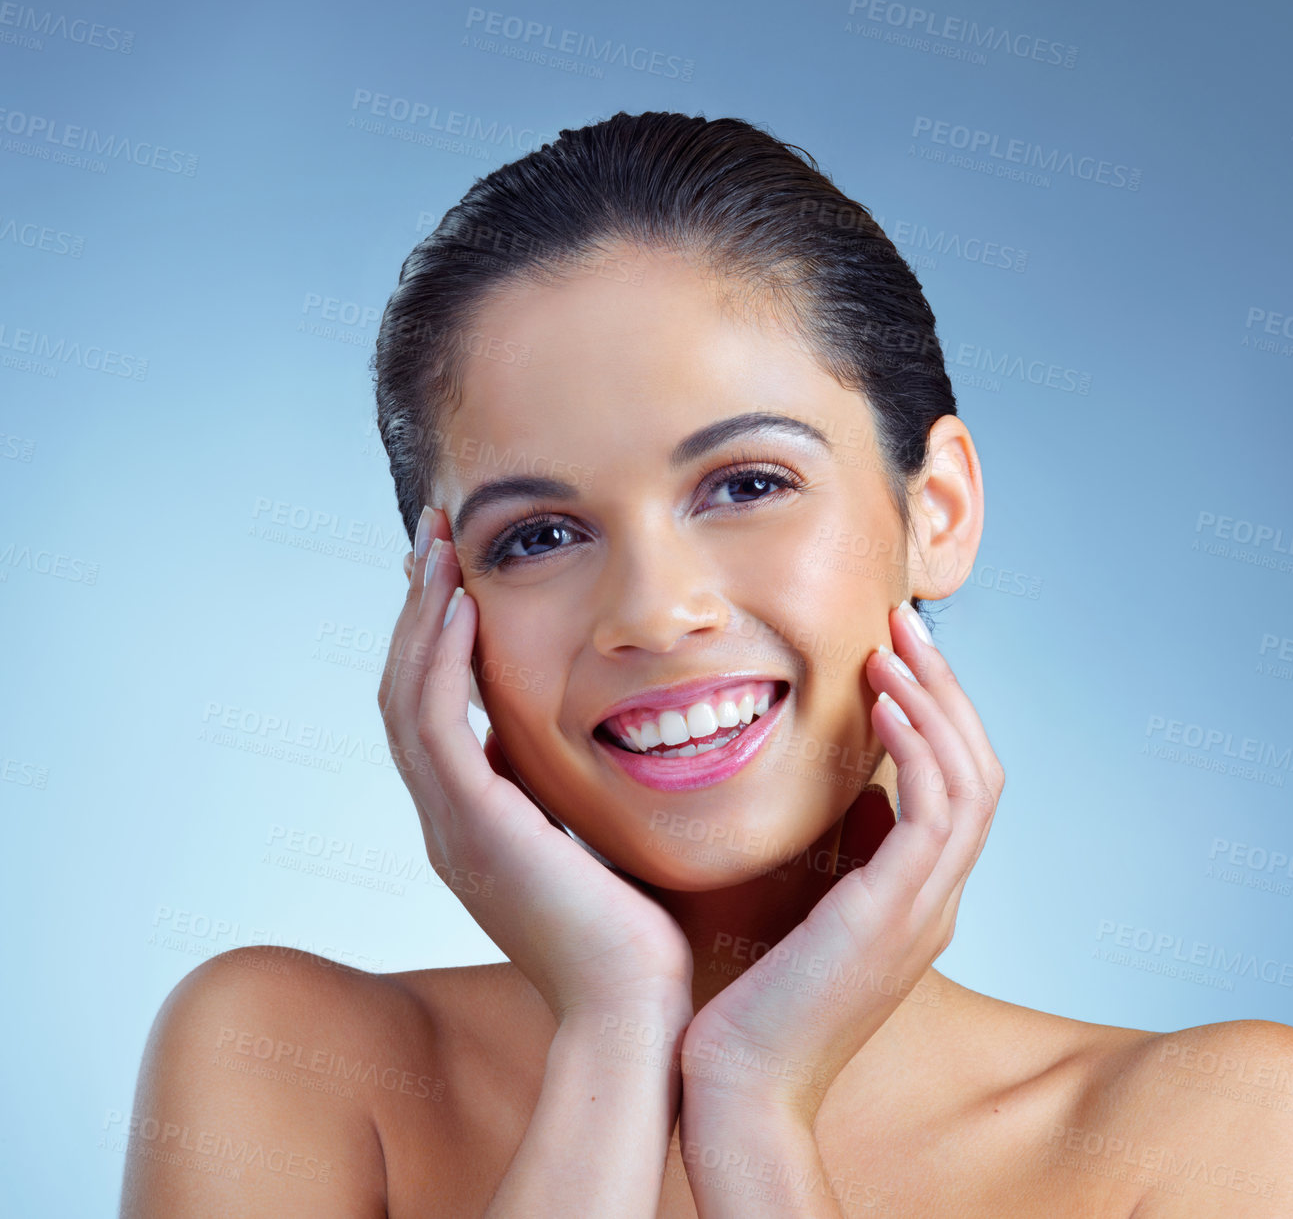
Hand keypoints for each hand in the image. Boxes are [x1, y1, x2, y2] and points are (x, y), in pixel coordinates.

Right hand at [378, 505, 694, 1027]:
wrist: (632, 1010)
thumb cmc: (633, 935)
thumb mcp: (592, 841)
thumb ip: (567, 794)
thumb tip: (573, 744)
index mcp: (472, 823)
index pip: (434, 710)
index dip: (437, 637)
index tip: (457, 573)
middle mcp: (447, 820)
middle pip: (405, 690)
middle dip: (418, 607)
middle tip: (433, 535)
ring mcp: (450, 824)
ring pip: (406, 696)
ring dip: (420, 614)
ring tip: (438, 546)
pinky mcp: (472, 826)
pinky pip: (435, 724)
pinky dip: (441, 658)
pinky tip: (461, 605)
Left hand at [679, 600, 1002, 1126]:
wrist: (737, 1083)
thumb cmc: (750, 996)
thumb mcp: (804, 905)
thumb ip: (840, 852)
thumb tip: (858, 796)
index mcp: (917, 898)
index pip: (957, 786)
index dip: (936, 713)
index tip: (892, 653)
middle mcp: (936, 899)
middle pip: (980, 769)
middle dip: (947, 688)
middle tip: (905, 623)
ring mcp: (927, 908)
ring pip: (973, 778)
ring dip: (937, 700)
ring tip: (894, 643)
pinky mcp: (898, 912)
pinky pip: (936, 808)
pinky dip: (919, 745)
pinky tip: (881, 701)